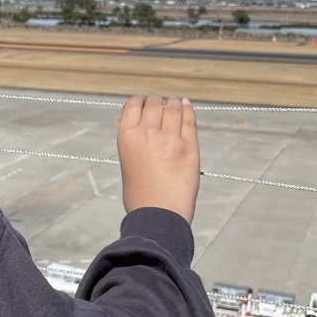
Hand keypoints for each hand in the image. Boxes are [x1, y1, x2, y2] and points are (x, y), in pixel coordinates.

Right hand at [117, 95, 199, 222]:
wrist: (158, 215)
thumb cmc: (141, 194)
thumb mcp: (127, 161)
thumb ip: (136, 140)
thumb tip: (148, 125)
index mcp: (127, 137)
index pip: (133, 104)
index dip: (140, 101)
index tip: (145, 103)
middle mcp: (147, 133)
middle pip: (154, 103)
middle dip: (157, 102)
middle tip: (160, 104)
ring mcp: (170, 139)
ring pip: (173, 108)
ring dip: (174, 103)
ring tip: (175, 103)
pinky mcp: (190, 147)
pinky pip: (189, 120)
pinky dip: (188, 109)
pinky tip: (186, 105)